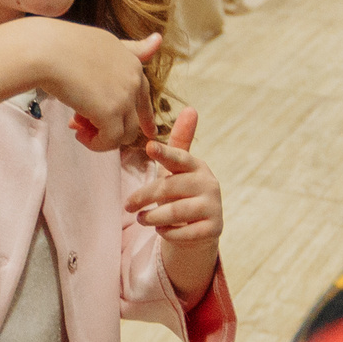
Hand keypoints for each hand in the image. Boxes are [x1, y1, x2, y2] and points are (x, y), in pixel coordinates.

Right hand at [30, 23, 159, 151]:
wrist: (46, 51)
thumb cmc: (63, 44)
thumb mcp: (102, 43)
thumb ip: (130, 49)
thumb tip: (159, 39)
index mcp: (131, 62)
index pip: (144, 94)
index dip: (144, 115)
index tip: (149, 131)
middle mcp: (133, 78)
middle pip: (134, 117)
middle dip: (112, 126)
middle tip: (85, 127)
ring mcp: (124, 96)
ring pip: (126, 133)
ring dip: (103, 137)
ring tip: (79, 131)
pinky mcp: (111, 112)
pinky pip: (111, 141)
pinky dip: (96, 144)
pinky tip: (79, 136)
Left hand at [127, 108, 221, 303]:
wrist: (200, 229)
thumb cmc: (182, 193)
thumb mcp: (177, 169)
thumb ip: (179, 143)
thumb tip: (191, 108)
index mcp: (196, 166)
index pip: (179, 158)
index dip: (164, 153)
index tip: (149, 147)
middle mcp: (209, 184)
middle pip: (169, 188)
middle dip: (144, 197)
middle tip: (128, 205)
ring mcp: (214, 206)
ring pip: (175, 212)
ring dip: (153, 217)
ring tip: (142, 219)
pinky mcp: (214, 228)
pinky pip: (185, 233)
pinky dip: (168, 233)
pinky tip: (161, 230)